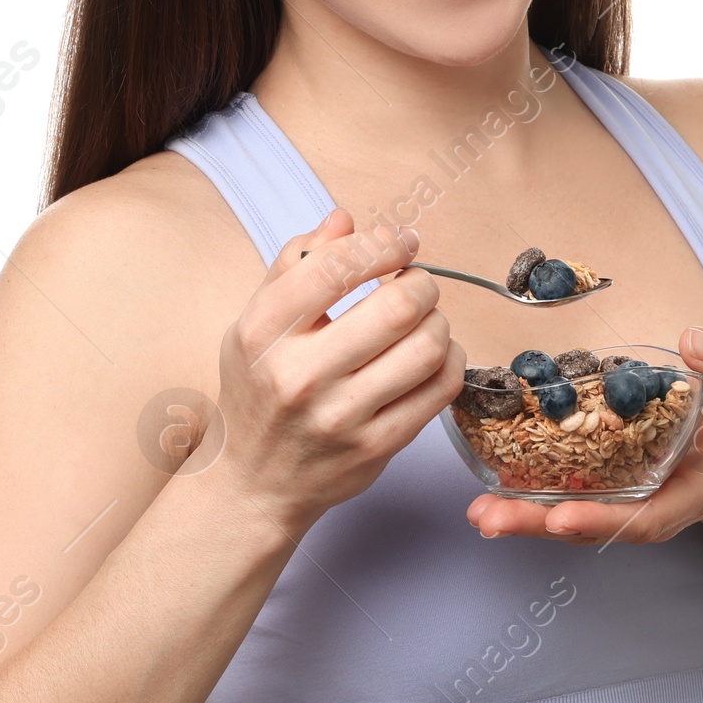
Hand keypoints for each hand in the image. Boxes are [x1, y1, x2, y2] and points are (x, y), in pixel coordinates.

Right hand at [204, 208, 464, 532]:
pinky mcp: (375, 448)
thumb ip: (296, 264)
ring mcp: (340, 417)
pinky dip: (450, 360)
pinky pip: (440, 389)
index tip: (400, 243)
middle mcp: (299, 376)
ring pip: (428, 348)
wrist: (253, 483)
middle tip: (416, 283)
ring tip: (424, 320)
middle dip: (421, 282)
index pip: (337, 267)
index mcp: (263, 333)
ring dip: (439, 322)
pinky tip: (433, 356)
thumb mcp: (257, 324)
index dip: (382, 245)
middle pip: (397, 306)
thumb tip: (345, 219)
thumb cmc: (259, 392)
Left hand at [465, 326, 702, 544]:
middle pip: (592, 525)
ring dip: (524, 516)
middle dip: (539, 526)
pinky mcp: (606, 481)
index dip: (603, 521)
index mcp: (690, 492)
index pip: (646, 519)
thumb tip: (692, 341)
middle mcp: (650, 503)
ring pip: (571, 513)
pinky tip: (491, 484)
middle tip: (489, 519)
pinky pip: (566, 490)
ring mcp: (625, 496)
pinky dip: (530, 492)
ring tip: (478, 513)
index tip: (562, 517)